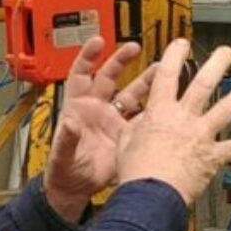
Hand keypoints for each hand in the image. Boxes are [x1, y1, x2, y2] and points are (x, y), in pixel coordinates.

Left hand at [43, 37, 156, 220]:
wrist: (78, 189)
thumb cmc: (64, 171)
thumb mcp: (62, 156)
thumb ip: (66, 140)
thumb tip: (69, 124)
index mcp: (78, 108)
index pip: (81, 75)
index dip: (88, 57)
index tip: (98, 41)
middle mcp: (97, 109)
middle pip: (109, 77)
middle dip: (122, 60)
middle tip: (134, 47)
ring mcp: (113, 120)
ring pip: (132, 94)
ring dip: (145, 81)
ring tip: (162, 68)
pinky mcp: (127, 134)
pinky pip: (143, 117)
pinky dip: (155, 110)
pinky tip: (168, 101)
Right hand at [116, 39, 230, 204]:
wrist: (151, 194)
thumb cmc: (136, 172)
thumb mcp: (125, 142)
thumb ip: (135, 127)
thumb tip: (139, 122)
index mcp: (160, 112)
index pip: (167, 74)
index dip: (175, 54)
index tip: (182, 45)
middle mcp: (184, 119)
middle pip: (204, 83)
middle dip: (218, 63)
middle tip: (226, 53)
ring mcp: (201, 135)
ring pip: (225, 109)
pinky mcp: (212, 156)